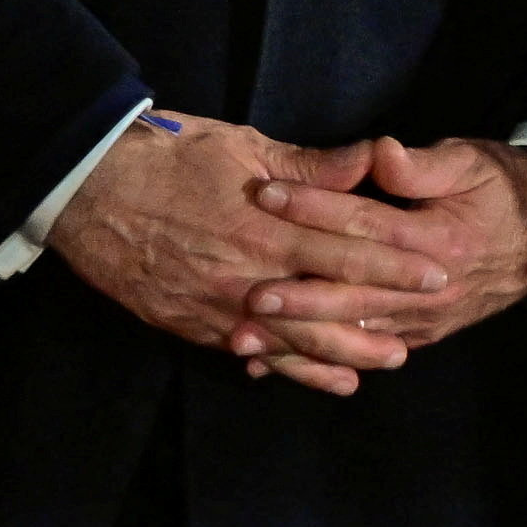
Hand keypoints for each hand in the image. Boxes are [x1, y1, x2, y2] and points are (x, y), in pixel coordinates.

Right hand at [47, 114, 441, 394]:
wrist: (88, 192)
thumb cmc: (170, 158)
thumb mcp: (244, 147)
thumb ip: (309, 165)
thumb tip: (368, 160)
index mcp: (265, 224)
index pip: (346, 246)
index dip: (396, 260)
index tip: (438, 268)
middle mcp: (247, 272)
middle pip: (329, 301)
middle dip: (382, 312)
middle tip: (430, 319)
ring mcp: (219, 305)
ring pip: (294, 338)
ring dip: (344, 352)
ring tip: (388, 359)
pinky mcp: (194, 324)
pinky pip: (251, 353)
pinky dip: (290, 369)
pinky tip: (323, 379)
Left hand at [232, 136, 526, 386]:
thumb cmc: (504, 189)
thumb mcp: (471, 163)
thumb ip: (422, 166)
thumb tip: (379, 153)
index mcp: (441, 238)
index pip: (365, 222)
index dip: (313, 206)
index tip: (264, 193)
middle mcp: (431, 287)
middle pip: (353, 291)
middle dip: (296, 293)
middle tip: (247, 291)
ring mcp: (426, 318)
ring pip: (353, 331)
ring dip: (297, 337)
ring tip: (246, 336)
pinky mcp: (422, 335)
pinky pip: (364, 352)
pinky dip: (317, 361)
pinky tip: (275, 363)